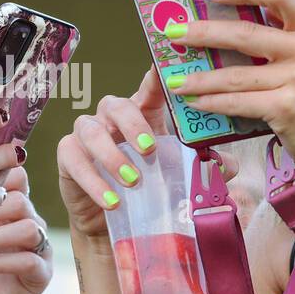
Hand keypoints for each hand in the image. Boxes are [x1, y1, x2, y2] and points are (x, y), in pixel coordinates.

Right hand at [55, 67, 236, 241]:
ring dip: (112, 156)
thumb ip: (202, 168)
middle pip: (117, 105)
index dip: (155, 76)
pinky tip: (111, 201)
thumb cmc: (148, 189)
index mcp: (143, 114)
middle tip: (150, 149)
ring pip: (91, 131)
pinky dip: (94, 181)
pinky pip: (74, 160)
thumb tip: (227, 165)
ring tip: (132, 180)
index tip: (165, 69)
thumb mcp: (178, 176)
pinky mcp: (68, 156)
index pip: (150, 89)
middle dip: (133, 125)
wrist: (114, 223)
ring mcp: (86, 134)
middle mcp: (112, 118)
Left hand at [160, 0, 294, 183]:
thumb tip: (227, 21)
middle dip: (202, 33)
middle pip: (245, 33)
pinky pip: (237, 102)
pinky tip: (194, 102)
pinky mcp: (287, 108)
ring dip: (198, 77)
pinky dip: (211, 102)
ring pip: (234, 74)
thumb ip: (283, 37)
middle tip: (173, 33)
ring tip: (174, 80)